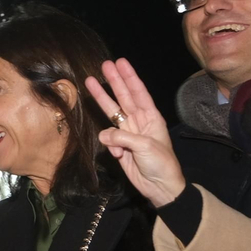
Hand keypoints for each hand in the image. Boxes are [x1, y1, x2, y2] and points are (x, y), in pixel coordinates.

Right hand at [84, 58, 187, 205]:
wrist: (160, 187)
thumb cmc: (161, 164)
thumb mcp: (145, 146)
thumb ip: (122, 137)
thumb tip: (103, 135)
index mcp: (151, 118)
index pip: (138, 93)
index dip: (129, 77)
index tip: (120, 62)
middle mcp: (139, 121)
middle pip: (123, 97)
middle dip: (114, 80)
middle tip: (104, 65)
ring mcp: (128, 133)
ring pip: (111, 112)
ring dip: (101, 98)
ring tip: (89, 83)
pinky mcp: (119, 146)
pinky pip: (108, 139)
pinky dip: (110, 145)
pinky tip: (118, 155)